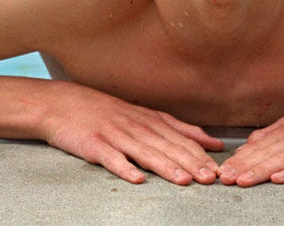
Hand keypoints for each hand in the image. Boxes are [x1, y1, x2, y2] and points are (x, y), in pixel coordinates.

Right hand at [42, 86, 223, 184]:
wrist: (65, 103)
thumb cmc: (108, 112)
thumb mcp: (146, 115)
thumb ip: (179, 129)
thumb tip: (211, 142)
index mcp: (151, 120)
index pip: (181, 138)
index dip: (201, 154)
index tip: (218, 169)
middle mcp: (137, 126)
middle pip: (168, 146)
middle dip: (191, 163)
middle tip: (209, 178)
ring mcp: (115, 135)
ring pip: (145, 152)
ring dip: (166, 167)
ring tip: (183, 180)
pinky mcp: (94, 145)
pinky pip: (111, 158)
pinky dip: (124, 168)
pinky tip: (137, 178)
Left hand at [218, 96, 283, 186]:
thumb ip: (280, 133)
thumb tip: (252, 142)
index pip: (262, 144)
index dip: (240, 158)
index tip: (220, 170)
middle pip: (269, 151)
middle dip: (243, 166)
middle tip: (222, 178)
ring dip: (261, 170)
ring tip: (242, 181)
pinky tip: (280, 178)